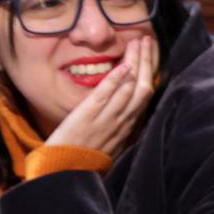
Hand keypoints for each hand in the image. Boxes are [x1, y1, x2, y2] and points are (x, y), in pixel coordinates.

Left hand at [45, 35, 156, 155]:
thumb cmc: (83, 159)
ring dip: (136, 62)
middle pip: (143, 87)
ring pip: (130, 88)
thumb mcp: (107, 141)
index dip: (150, 71)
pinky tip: (123, 64)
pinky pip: (106, 96)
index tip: (150, 52)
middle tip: (147, 38)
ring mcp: (106, 120)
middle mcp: (122, 123)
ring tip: (137, 41)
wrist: (63, 175)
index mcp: (128, 127)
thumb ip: (116, 122)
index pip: (145, 94)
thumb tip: (121, 103)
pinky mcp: (88, 118)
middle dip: (148, 61)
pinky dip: (117, 80)